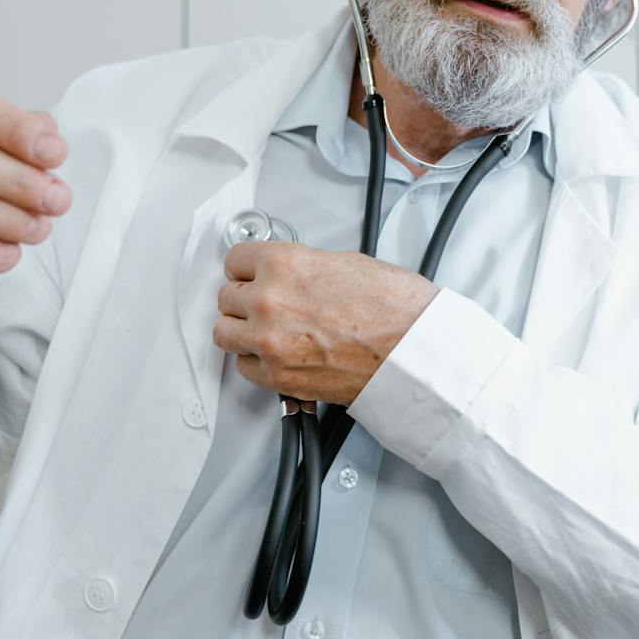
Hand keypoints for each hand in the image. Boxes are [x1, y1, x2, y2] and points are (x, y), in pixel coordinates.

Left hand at [213, 241, 438, 404]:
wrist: (413, 351)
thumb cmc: (395, 308)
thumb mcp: (344, 263)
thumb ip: (302, 268)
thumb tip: (288, 275)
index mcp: (284, 265)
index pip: (234, 260)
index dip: (246, 268)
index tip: (250, 275)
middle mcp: (269, 302)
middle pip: (225, 298)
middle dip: (244, 299)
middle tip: (263, 304)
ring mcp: (269, 342)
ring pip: (224, 333)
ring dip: (242, 330)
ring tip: (263, 330)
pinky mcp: (277, 377)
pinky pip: (244, 366)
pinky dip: (256, 361)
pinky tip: (277, 353)